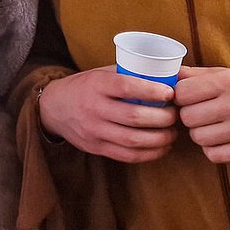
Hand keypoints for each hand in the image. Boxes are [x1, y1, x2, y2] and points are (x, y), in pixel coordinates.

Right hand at [37, 67, 178, 161]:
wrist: (54, 108)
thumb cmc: (86, 86)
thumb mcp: (101, 74)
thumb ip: (128, 74)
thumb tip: (169, 73)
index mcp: (96, 85)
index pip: (126, 87)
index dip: (151, 91)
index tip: (170, 93)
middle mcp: (93, 108)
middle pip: (134, 117)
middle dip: (163, 118)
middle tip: (175, 114)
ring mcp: (94, 131)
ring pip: (133, 140)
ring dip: (160, 138)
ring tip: (172, 132)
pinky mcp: (96, 148)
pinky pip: (128, 156)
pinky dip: (150, 153)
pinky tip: (162, 147)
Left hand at [174, 67, 229, 162]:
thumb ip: (199, 75)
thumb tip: (169, 76)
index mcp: (229, 81)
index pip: (182, 93)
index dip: (182, 96)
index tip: (190, 98)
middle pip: (187, 117)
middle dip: (191, 116)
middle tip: (202, 113)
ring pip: (198, 138)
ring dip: (202, 133)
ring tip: (214, 126)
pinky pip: (214, 155)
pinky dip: (214, 149)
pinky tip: (223, 139)